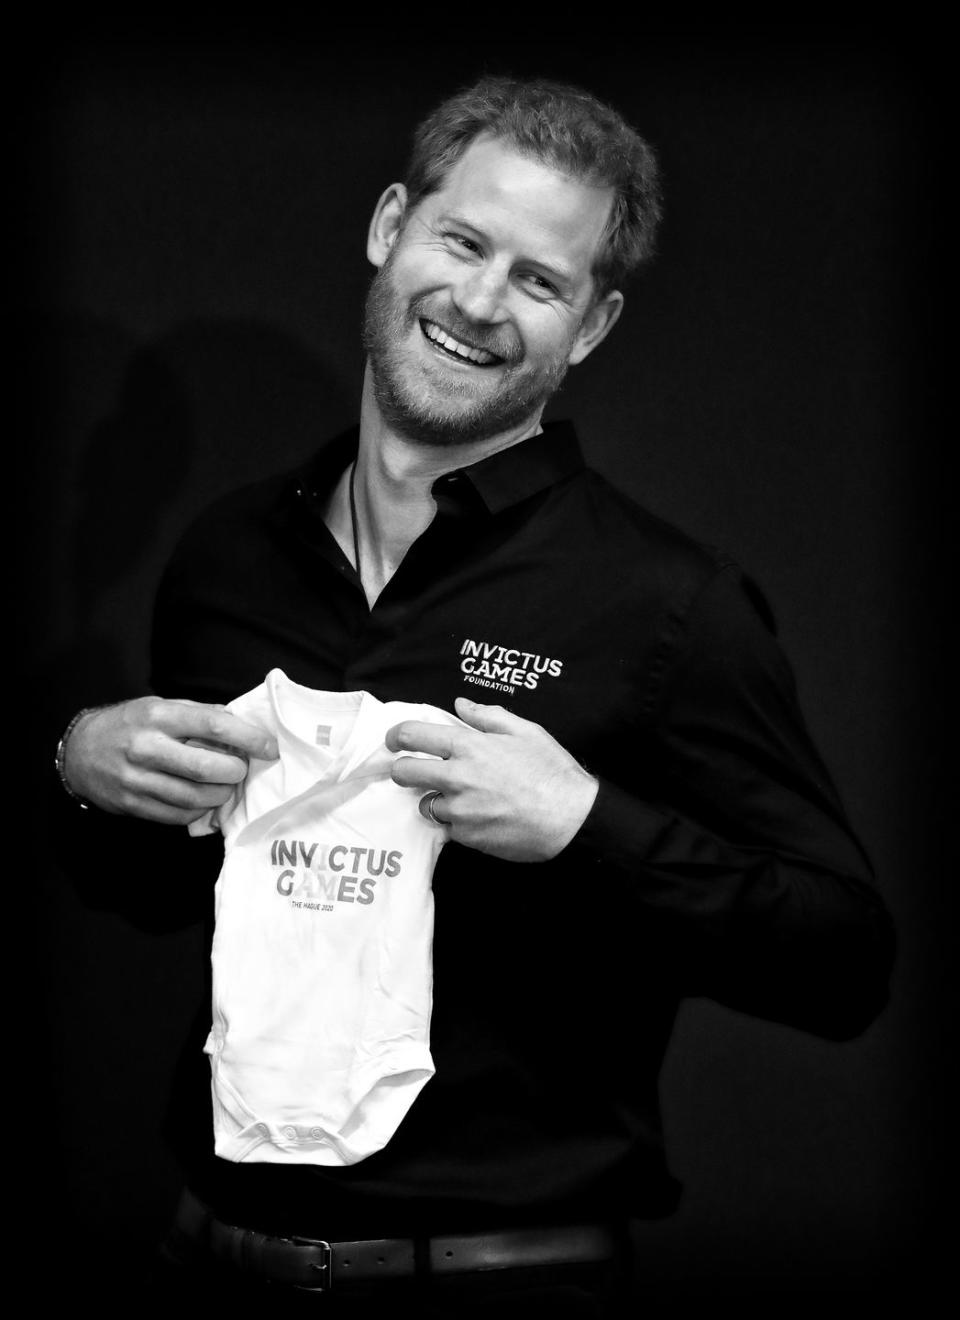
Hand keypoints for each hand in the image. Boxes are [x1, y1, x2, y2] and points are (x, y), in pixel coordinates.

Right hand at [62, 697, 278, 824]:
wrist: (79, 751)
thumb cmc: (130, 725)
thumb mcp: (160, 706)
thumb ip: (199, 714)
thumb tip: (242, 726)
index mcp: (158, 716)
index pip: (213, 725)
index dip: (248, 738)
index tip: (270, 747)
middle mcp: (146, 747)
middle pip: (206, 768)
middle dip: (235, 772)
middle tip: (241, 769)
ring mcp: (137, 779)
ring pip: (195, 797)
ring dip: (221, 795)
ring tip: (225, 785)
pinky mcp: (133, 804)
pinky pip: (178, 816)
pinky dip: (199, 810)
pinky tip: (202, 799)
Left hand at [386, 698, 598, 861]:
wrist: (570, 819)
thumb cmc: (552, 772)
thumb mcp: (526, 731)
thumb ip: (488, 716)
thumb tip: (461, 706)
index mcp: (469, 746)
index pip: (413, 736)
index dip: (396, 736)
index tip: (393, 740)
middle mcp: (457, 777)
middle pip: (404, 773)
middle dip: (401, 770)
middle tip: (410, 772)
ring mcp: (459, 809)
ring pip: (424, 804)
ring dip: (436, 800)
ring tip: (460, 798)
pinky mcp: (466, 836)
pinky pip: (448, 828)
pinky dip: (457, 823)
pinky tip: (480, 817)